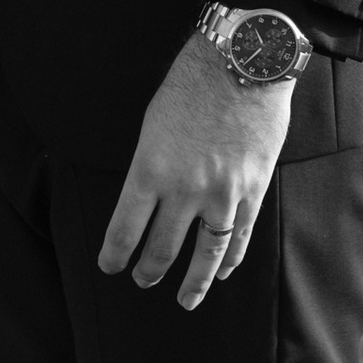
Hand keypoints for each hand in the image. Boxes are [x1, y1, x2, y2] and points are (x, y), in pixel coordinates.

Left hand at [98, 38, 294, 310]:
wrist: (243, 62)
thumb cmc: (190, 85)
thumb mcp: (153, 125)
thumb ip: (150, 167)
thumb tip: (148, 199)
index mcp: (149, 170)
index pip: (124, 230)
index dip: (114, 255)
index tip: (109, 267)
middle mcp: (184, 190)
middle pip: (161, 250)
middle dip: (148, 271)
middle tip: (142, 280)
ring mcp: (223, 194)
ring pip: (205, 255)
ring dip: (193, 283)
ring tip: (185, 300)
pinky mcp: (254, 190)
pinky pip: (240, 237)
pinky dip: (231, 260)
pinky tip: (224, 272)